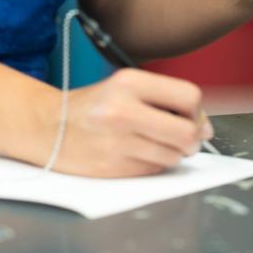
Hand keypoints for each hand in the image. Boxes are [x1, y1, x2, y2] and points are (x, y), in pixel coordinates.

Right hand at [44, 68, 212, 177]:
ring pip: (173, 155)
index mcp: (129, 82)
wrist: (47, 127)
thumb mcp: (125, 87)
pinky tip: (135, 154)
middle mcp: (123, 109)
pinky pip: (153, 170)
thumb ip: (166, 100)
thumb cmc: (93, 107)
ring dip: (172, 154)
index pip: (188, 96)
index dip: (197, 112)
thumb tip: (205, 127)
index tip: (192, 118)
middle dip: (192, 139)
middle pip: (187, 132)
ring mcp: (117, 141)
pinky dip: (152, 165)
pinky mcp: (112, 167)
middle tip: (185, 139)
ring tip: (152, 144)